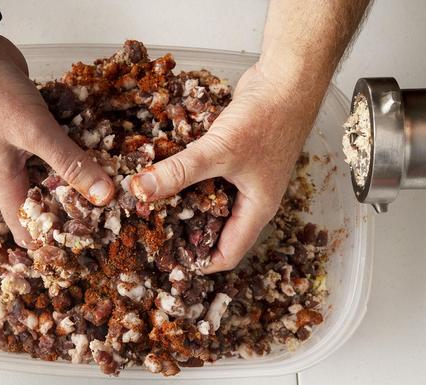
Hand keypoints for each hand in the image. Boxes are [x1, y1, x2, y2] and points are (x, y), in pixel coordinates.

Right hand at [0, 22, 114, 246]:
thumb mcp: (33, 131)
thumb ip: (69, 162)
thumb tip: (103, 196)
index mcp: (4, 185)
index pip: (28, 232)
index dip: (54, 244)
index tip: (90, 245)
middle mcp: (12, 174)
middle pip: (44, 207)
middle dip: (73, 213)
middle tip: (112, 215)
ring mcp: (20, 152)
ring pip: (51, 179)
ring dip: (76, 183)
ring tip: (112, 188)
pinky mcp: (29, 133)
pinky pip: (54, 154)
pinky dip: (72, 157)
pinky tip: (97, 154)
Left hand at [131, 61, 321, 272]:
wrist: (287, 79)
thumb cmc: (266, 120)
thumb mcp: (219, 151)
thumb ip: (178, 172)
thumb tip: (139, 190)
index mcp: (256, 211)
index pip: (227, 255)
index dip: (199, 263)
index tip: (165, 261)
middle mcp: (251, 199)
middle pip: (216, 230)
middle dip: (186, 233)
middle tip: (150, 232)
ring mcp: (243, 177)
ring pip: (209, 201)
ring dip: (184, 203)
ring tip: (151, 205)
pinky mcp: (234, 157)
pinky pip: (208, 177)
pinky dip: (189, 179)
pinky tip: (165, 173)